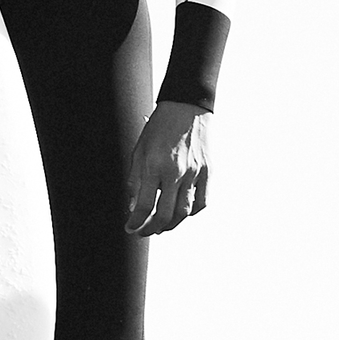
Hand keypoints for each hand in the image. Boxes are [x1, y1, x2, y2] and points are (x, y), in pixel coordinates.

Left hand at [124, 101, 210, 235]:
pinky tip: (182, 212)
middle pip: (165, 215)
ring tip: (161, 226)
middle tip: (144, 231)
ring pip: (184, 212)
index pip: (144, 205)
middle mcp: (176, 172)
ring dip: (171, 224)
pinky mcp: (208, 172)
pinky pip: (202, 202)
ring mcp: (195, 173)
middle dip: (152, 229)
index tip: (131, 228)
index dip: (136, 222)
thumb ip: (135, 180)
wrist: (186, 107)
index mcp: (155, 166)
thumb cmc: (160, 127)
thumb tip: (134, 206)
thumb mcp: (139, 151)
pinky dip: (192, 213)